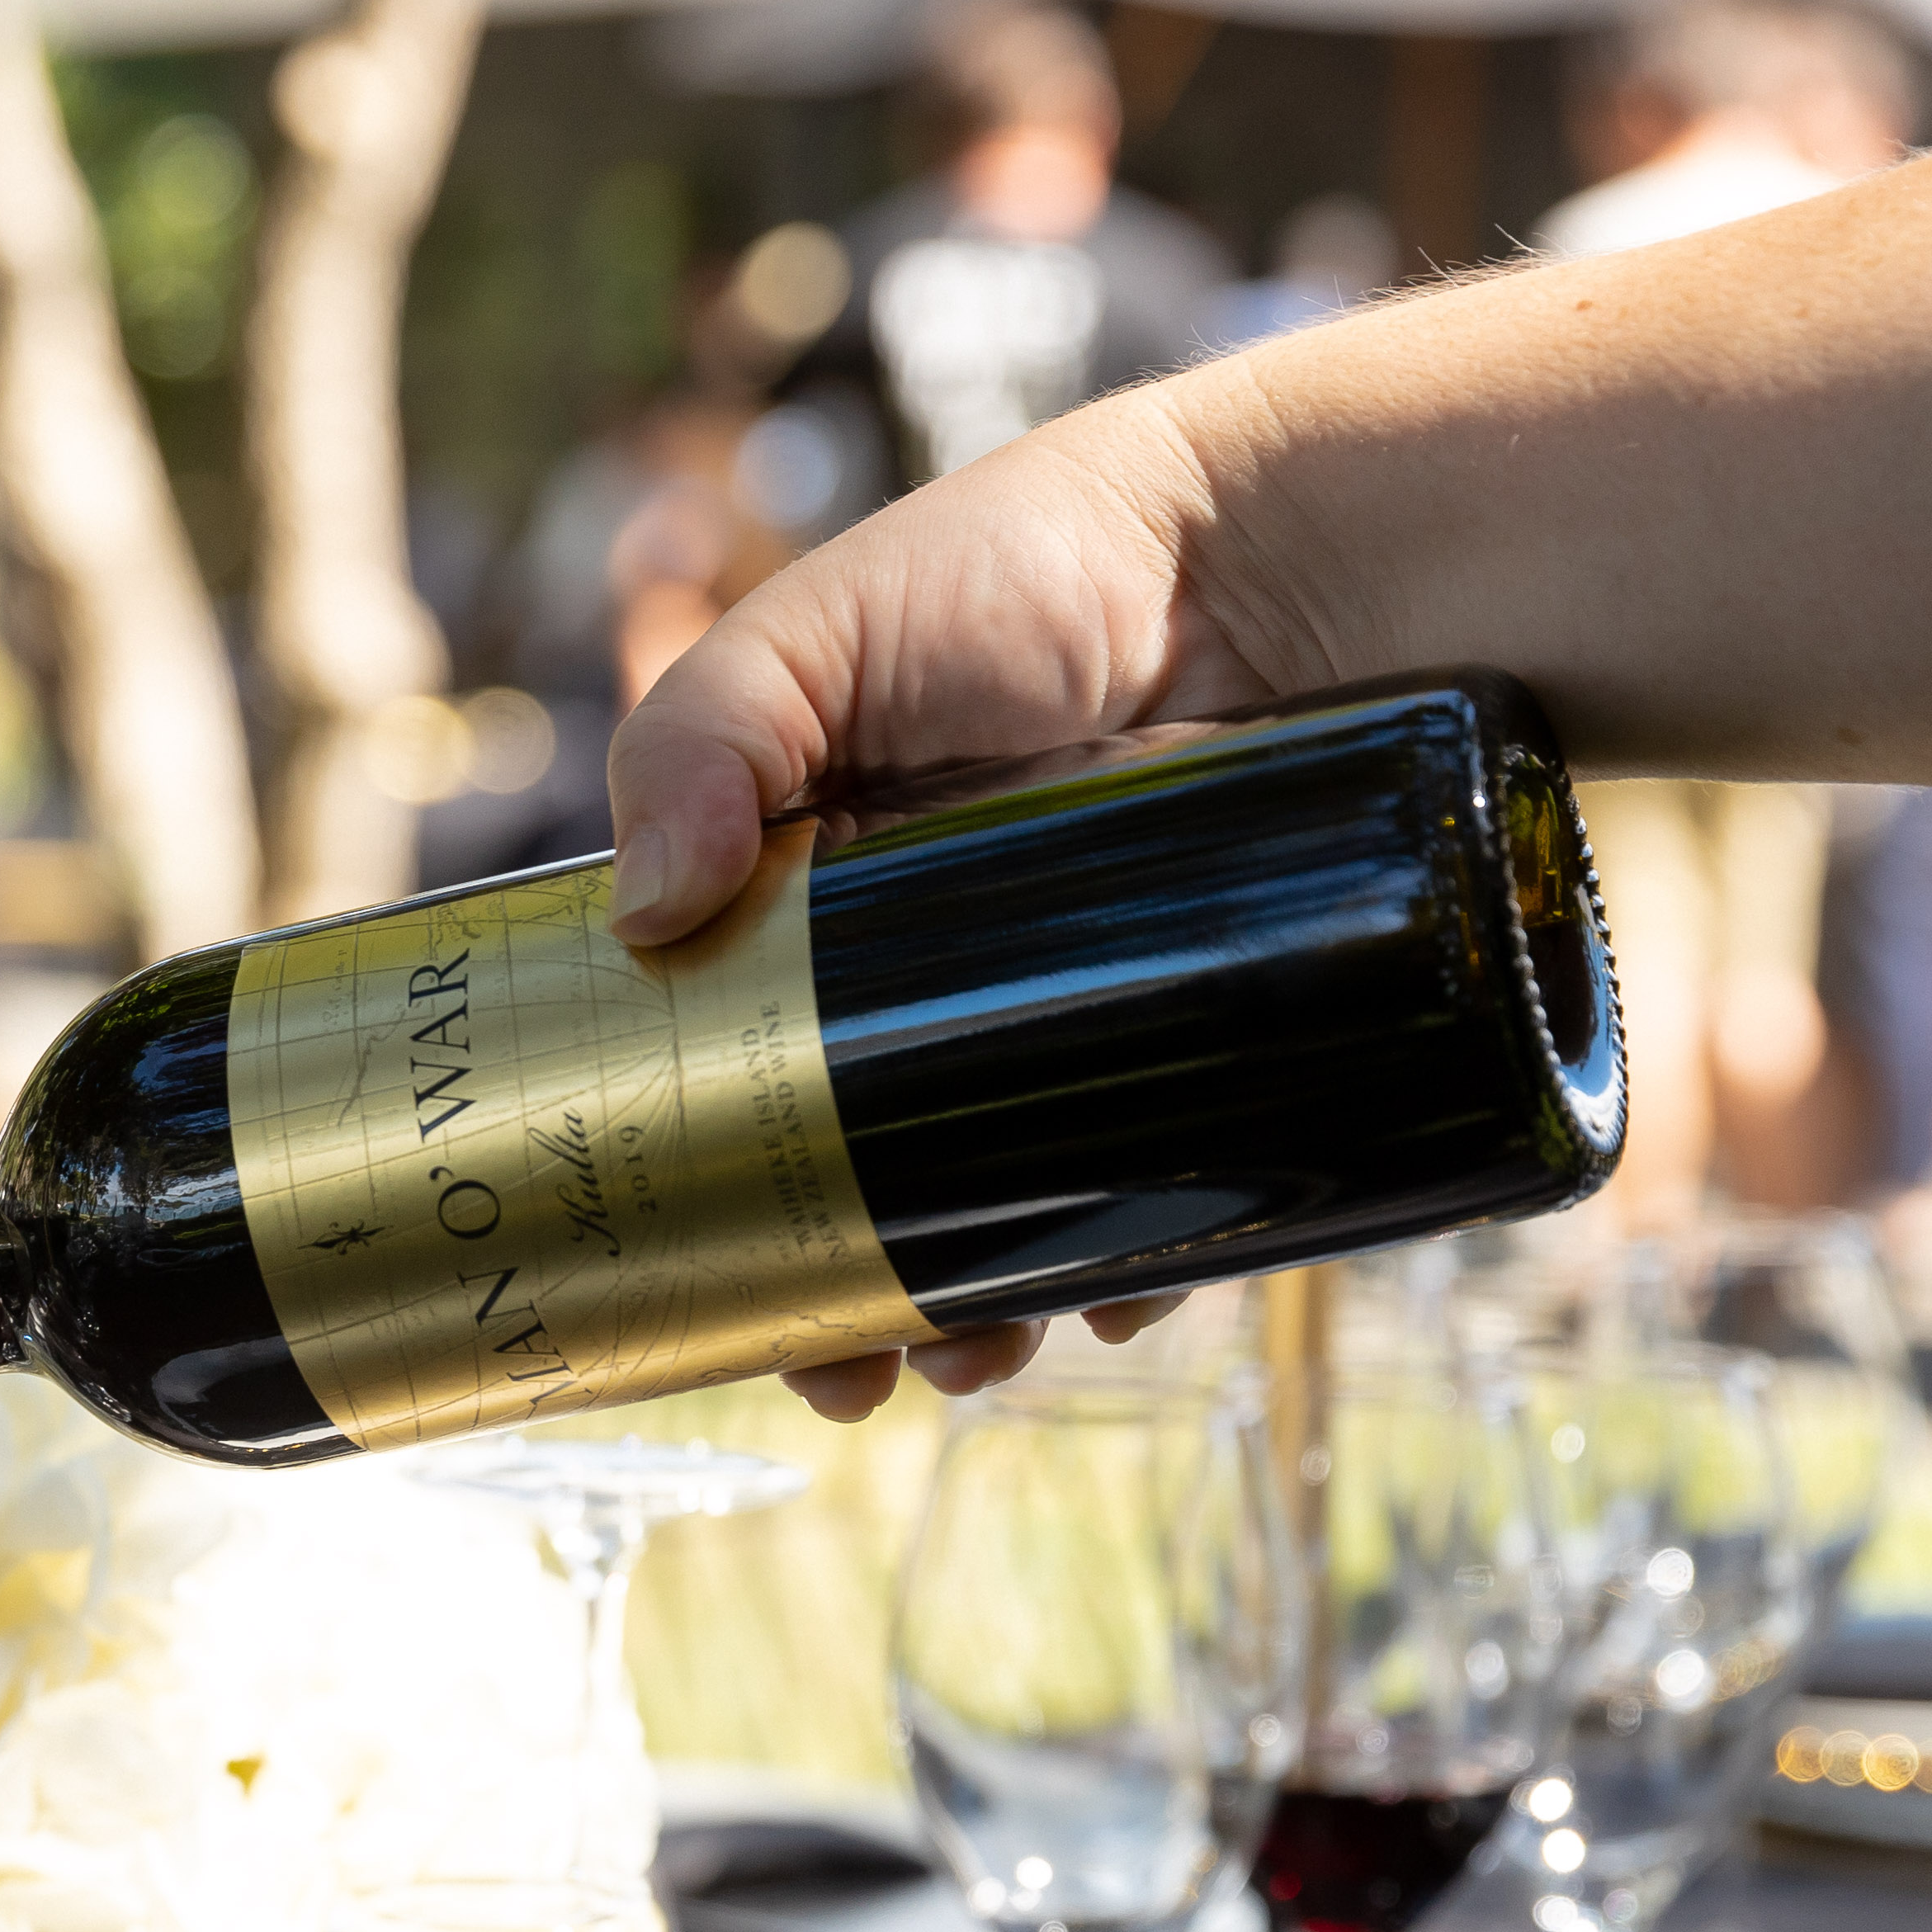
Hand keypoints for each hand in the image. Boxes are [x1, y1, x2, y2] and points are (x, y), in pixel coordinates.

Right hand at [603, 381, 1313, 1419]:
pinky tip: (1128, 1297)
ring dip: (987, 1318)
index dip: (708, 1200)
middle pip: (872, 1191)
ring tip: (984, 1359)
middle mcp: (940, 987)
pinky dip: (1142, 1267)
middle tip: (856, 1376)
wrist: (1292, 556)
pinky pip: (1173, 1199)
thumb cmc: (1040, 562)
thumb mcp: (823, 627)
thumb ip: (701, 733)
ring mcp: (1080, 1026)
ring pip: (1017, 1219)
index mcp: (818, 912)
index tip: (703, 1294)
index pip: (732, 1082)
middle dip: (853, 1309)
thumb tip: (639, 915)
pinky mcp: (1216, 1051)